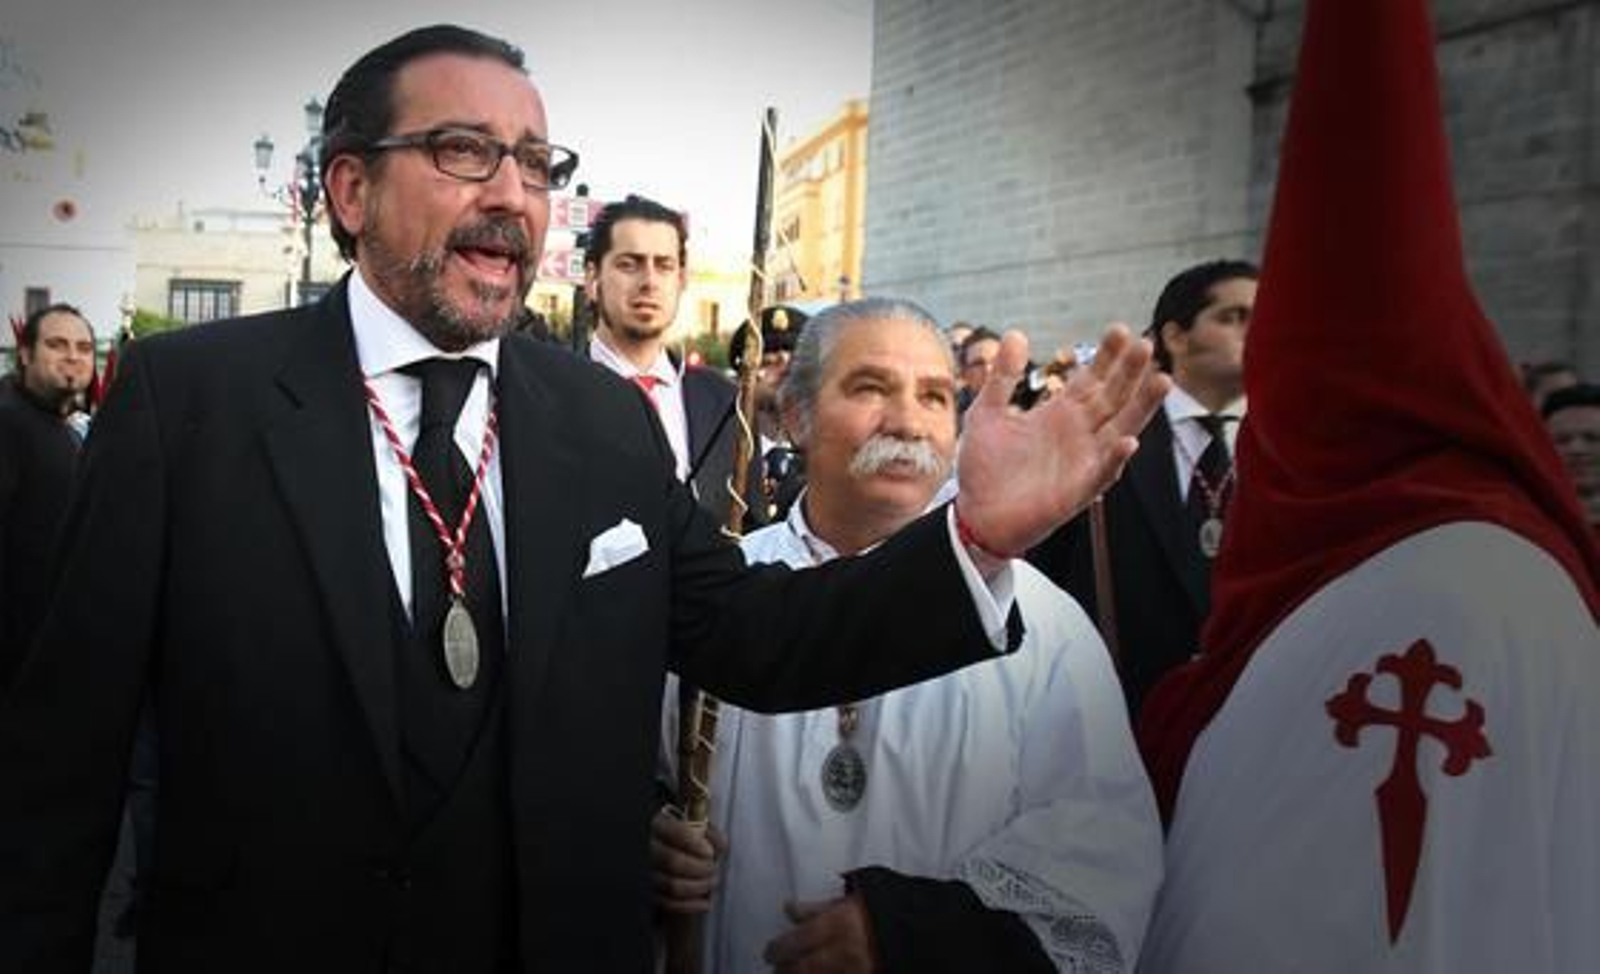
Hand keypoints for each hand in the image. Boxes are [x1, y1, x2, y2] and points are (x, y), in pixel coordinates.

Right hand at [649, 806, 726, 913]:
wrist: (695, 862)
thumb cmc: (702, 843)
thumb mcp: (709, 831)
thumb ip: (713, 835)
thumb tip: (719, 846)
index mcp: (662, 825)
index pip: (669, 830)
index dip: (690, 842)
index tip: (709, 851)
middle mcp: (653, 849)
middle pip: (671, 861)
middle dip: (699, 868)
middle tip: (713, 868)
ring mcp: (652, 873)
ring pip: (672, 885)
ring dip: (698, 886)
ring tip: (712, 882)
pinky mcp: (656, 895)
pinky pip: (670, 905)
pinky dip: (692, 905)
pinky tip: (706, 901)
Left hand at [762, 895, 877, 972]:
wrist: (922, 932)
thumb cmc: (885, 911)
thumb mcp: (853, 900)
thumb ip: (820, 907)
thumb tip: (789, 909)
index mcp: (839, 925)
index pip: (796, 941)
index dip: (778, 949)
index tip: (769, 952)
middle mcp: (843, 953)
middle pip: (801, 969)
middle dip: (784, 970)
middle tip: (776, 969)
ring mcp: (853, 972)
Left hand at [957, 324, 1166, 557]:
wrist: (975, 515)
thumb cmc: (984, 468)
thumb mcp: (987, 414)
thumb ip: (1002, 377)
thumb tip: (1016, 334)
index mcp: (1060, 414)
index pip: (1092, 379)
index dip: (1107, 356)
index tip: (1120, 329)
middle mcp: (1079, 435)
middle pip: (1113, 397)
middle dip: (1130, 372)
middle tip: (1145, 342)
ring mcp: (1082, 462)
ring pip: (1121, 429)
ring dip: (1142, 407)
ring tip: (1162, 380)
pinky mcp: (1078, 492)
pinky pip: (1102, 474)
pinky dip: (1115, 459)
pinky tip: (1128, 442)